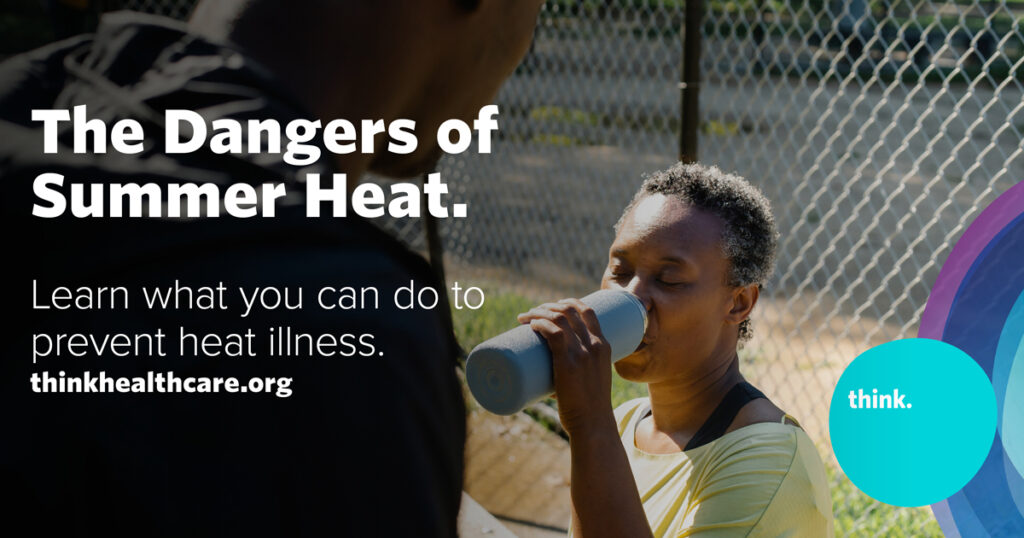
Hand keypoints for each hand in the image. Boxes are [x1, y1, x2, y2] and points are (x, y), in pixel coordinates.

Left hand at [517, 298, 614, 434]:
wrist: (593, 424)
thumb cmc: (589, 406)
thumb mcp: (592, 378)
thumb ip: (577, 370)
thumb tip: (549, 370)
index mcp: (604, 346)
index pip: (587, 310)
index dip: (567, 302)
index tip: (551, 307)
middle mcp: (595, 345)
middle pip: (569, 310)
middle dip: (547, 306)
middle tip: (532, 314)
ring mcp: (582, 353)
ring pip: (558, 318)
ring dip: (538, 312)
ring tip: (524, 318)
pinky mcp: (568, 364)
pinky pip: (553, 333)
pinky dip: (540, 324)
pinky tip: (530, 323)